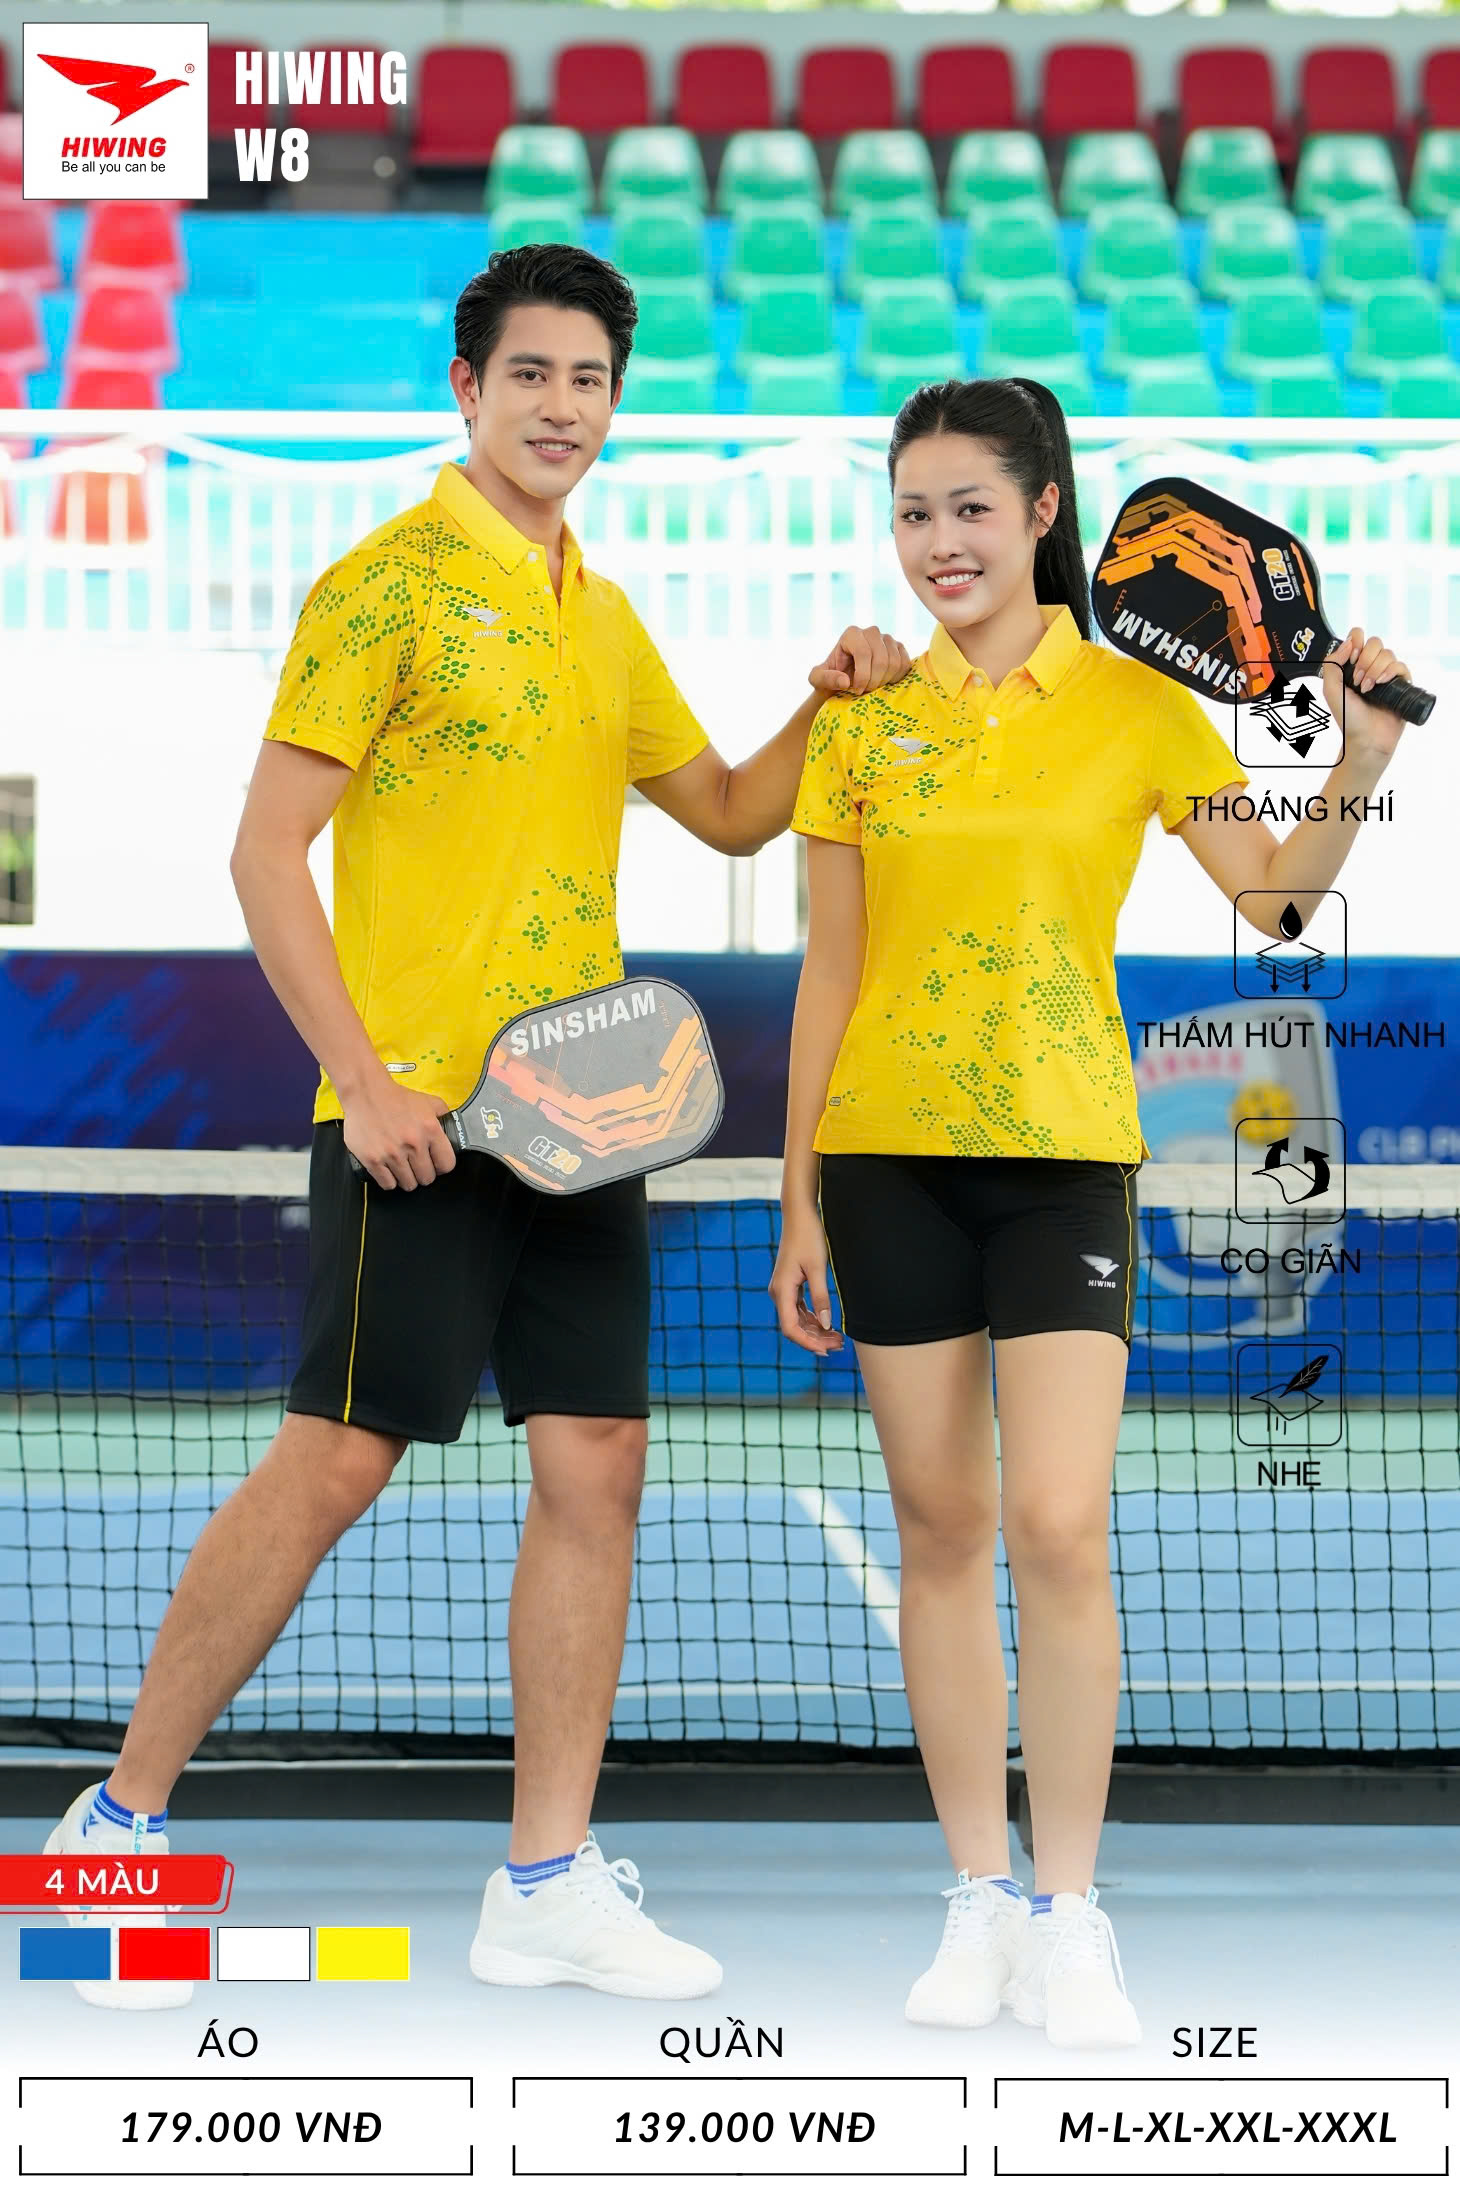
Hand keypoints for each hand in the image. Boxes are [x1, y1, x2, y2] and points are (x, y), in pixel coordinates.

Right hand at [342, 1081, 456, 1189]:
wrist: (365, 1092)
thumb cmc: (395, 1098)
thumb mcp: (428, 1101)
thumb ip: (443, 1116)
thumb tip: (453, 1130)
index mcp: (430, 1130)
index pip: (447, 1164)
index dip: (442, 1166)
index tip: (436, 1164)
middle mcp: (413, 1144)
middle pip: (427, 1178)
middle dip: (423, 1173)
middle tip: (416, 1165)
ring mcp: (392, 1154)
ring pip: (408, 1184)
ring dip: (406, 1178)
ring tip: (402, 1167)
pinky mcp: (373, 1160)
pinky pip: (387, 1184)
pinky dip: (389, 1180)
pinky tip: (389, 1170)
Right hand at [768, 1205, 843, 1354]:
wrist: (799, 1217)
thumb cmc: (808, 1238)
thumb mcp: (818, 1268)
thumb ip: (822, 1297)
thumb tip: (827, 1324)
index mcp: (782, 1291)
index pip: (790, 1328)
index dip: (807, 1343)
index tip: (825, 1351)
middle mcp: (779, 1293)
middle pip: (794, 1327)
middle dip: (816, 1339)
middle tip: (840, 1346)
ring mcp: (783, 1290)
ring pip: (798, 1320)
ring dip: (816, 1331)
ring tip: (838, 1338)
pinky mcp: (790, 1286)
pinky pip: (800, 1310)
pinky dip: (813, 1320)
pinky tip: (829, 1324)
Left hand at [809, 626, 910, 696]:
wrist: (844, 682)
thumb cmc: (830, 679)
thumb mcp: (817, 680)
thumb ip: (825, 679)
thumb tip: (845, 680)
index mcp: (851, 634)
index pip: (864, 653)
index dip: (863, 675)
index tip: (856, 690)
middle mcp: (871, 632)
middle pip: (882, 658)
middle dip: (874, 681)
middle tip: (865, 692)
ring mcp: (887, 639)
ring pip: (895, 661)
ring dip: (885, 681)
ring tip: (873, 687)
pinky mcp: (899, 649)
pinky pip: (905, 664)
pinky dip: (896, 678)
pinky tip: (884, 683)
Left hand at [1321, 627, 1413, 769]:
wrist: (1366, 739)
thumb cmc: (1348, 718)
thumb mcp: (1330, 690)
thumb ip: (1332, 665)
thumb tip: (1347, 643)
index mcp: (1353, 665)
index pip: (1358, 637)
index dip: (1356, 642)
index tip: (1351, 659)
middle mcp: (1371, 666)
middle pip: (1375, 642)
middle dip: (1365, 659)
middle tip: (1357, 680)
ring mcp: (1386, 674)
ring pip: (1387, 653)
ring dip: (1374, 669)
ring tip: (1367, 689)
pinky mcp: (1401, 683)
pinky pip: (1400, 665)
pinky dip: (1389, 671)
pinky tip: (1380, 684)